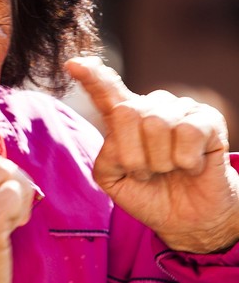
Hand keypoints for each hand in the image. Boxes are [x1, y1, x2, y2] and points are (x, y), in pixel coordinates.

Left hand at [66, 57, 238, 252]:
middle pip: (126, 112)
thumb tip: (120, 139)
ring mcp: (180, 109)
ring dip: (160, 162)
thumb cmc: (149, 194)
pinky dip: (186, 161)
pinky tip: (191, 166)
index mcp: (123, 118)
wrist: (187, 218)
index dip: (91, 77)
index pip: (105, 92)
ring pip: (156, 124)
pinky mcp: (208, 119)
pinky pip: (187, 132)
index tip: (73, 64)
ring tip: (170, 170)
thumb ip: (106, 157)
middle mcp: (150, 107)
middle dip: (133, 156)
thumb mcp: (114, 180)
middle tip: (147, 173)